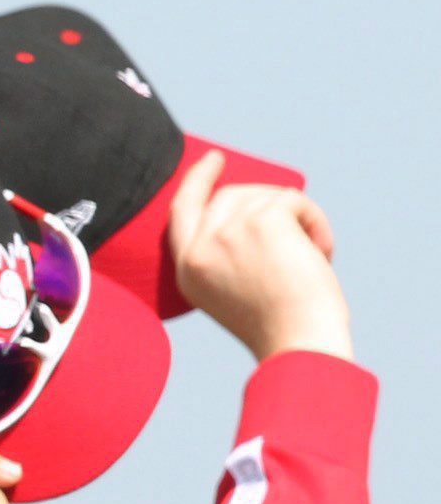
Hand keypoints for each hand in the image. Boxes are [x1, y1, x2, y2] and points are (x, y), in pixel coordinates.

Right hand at [167, 149, 350, 362]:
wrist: (298, 342)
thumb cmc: (278, 326)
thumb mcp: (232, 292)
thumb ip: (224, 256)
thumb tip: (251, 207)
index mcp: (186, 270)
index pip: (181, 210)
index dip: (197, 180)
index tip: (214, 160)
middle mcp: (199, 248)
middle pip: (228, 196)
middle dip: (265, 200)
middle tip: (298, 216)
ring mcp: (228, 231)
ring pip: (266, 195)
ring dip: (298, 218)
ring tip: (313, 255)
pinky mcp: (262, 220)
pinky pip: (293, 200)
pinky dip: (315, 221)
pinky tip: (322, 252)